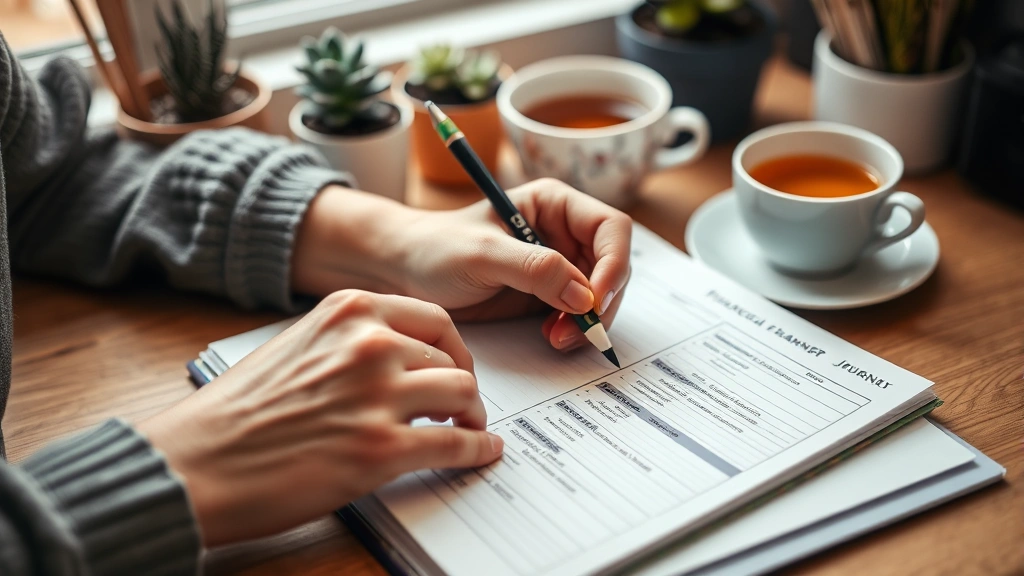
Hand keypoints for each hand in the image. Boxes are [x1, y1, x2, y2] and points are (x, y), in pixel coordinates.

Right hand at [138, 290, 501, 545]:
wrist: (195, 464)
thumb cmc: (234, 413)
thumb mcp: (296, 346)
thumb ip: (348, 343)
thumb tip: (396, 359)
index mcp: (347, 312)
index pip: (432, 318)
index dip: (453, 347)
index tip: (456, 364)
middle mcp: (368, 343)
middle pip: (451, 358)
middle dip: (463, 384)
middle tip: (462, 405)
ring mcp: (377, 395)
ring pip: (462, 394)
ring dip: (473, 416)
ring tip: (469, 429)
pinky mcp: (381, 449)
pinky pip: (456, 444)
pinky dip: (477, 450)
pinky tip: (480, 453)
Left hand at [292, 179, 631, 350]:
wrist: (403, 270)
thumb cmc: (435, 248)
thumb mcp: (482, 255)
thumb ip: (534, 270)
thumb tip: (585, 296)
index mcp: (554, 204)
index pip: (611, 228)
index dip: (613, 264)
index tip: (594, 301)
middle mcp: (563, 232)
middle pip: (612, 266)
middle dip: (601, 302)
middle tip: (577, 332)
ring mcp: (558, 265)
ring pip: (600, 295)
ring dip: (587, 321)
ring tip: (556, 338)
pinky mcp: (547, 295)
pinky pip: (579, 314)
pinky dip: (573, 330)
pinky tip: (549, 336)